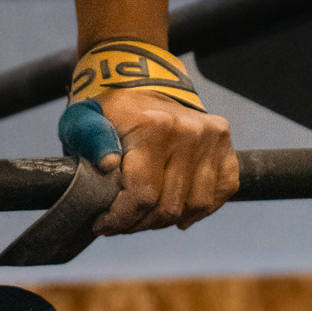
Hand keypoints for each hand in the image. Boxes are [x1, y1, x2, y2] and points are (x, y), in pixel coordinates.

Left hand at [87, 89, 239, 235]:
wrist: (145, 86)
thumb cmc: (113, 112)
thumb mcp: (86, 118)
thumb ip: (89, 138)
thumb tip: (108, 164)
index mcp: (154, 127)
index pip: (143, 193)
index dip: (120, 218)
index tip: (103, 224)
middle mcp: (190, 132)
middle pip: (169, 206)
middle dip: (139, 223)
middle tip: (121, 223)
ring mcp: (212, 141)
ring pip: (195, 205)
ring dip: (167, 220)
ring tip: (145, 216)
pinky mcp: (226, 149)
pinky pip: (220, 194)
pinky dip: (200, 209)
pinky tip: (179, 211)